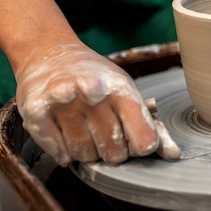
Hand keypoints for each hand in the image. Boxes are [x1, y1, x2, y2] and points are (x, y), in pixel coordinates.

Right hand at [14, 44, 180, 166]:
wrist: (49, 54)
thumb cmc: (97, 79)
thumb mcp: (128, 94)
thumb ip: (150, 126)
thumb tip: (174, 155)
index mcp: (121, 89)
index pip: (144, 143)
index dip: (141, 147)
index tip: (134, 138)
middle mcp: (93, 93)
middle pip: (115, 154)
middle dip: (112, 151)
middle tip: (104, 130)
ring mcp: (63, 102)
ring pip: (86, 156)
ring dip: (87, 151)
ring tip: (83, 128)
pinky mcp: (36, 112)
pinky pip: (60, 154)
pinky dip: (64, 152)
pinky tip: (66, 133)